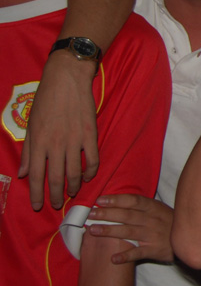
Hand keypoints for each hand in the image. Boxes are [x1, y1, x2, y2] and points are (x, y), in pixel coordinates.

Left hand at [20, 50, 98, 210]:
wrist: (67, 79)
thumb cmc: (45, 99)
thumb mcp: (30, 124)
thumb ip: (28, 150)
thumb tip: (23, 172)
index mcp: (38, 142)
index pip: (36, 175)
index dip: (36, 193)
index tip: (38, 206)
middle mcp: (56, 144)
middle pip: (56, 177)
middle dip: (55, 195)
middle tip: (57, 204)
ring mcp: (75, 140)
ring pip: (75, 172)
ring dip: (74, 186)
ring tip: (72, 193)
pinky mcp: (90, 135)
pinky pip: (93, 159)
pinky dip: (91, 171)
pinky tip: (88, 177)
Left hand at [88, 194, 173, 263]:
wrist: (189, 239)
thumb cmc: (169, 222)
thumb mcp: (159, 209)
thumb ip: (141, 206)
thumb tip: (117, 200)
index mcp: (153, 208)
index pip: (132, 201)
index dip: (116, 200)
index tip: (100, 200)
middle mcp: (152, 220)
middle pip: (127, 215)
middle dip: (107, 214)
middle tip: (90, 214)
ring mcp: (153, 235)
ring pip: (129, 232)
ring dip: (110, 231)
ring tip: (93, 231)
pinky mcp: (154, 250)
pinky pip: (138, 253)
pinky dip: (126, 256)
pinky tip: (113, 258)